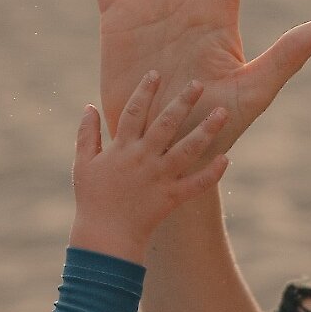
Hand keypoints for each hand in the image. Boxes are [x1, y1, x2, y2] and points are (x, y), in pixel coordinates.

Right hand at [67, 72, 231, 261]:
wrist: (105, 238)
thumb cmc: (92, 199)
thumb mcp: (83, 163)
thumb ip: (87, 134)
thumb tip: (88, 107)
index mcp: (122, 148)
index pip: (134, 111)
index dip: (144, 90)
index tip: (156, 73)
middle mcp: (143, 159)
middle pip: (166, 124)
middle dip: (182, 102)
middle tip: (198, 83)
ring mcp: (159, 178)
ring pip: (187, 150)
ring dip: (207, 131)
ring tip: (222, 113)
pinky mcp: (171, 197)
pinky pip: (196, 184)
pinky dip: (212, 173)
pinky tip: (227, 158)